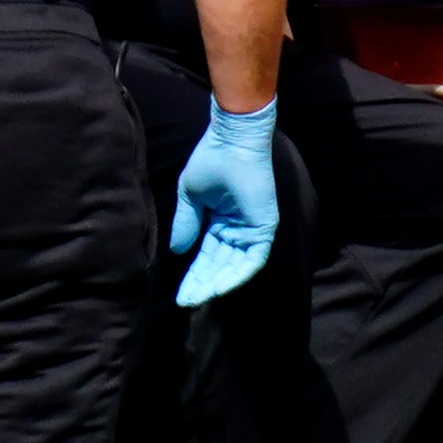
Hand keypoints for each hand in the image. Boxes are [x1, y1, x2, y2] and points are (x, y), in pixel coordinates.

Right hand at [168, 98, 281, 307]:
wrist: (231, 141)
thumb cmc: (211, 160)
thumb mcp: (191, 197)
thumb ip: (186, 225)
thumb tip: (178, 252)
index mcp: (220, 220)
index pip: (207, 255)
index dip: (194, 274)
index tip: (180, 293)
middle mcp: (237, 228)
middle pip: (219, 265)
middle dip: (203, 284)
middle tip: (186, 301)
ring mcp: (252, 229)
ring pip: (235, 267)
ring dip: (217, 283)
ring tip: (197, 297)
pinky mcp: (264, 228)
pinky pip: (252, 260)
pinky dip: (237, 274)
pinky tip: (218, 287)